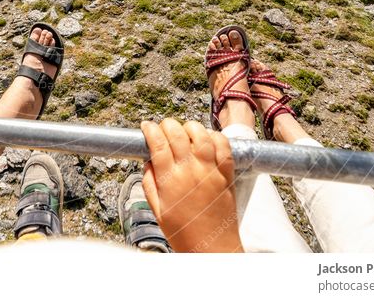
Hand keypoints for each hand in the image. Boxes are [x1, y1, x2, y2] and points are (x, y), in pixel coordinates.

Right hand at [141, 119, 241, 252]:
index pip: (157, 143)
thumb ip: (150, 183)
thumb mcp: (157, 210)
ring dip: (190, 127)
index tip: (146, 126)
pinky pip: (224, 146)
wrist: (212, 248)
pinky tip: (206, 140)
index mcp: (170, 180)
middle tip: (163, 129)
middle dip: (167, 124)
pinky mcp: (227, 174)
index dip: (149, 129)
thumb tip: (148, 161)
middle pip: (177, 133)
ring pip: (201, 134)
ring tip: (184, 132)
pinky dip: (215, 137)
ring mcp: (211, 170)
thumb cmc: (183, 232)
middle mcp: (191, 171)